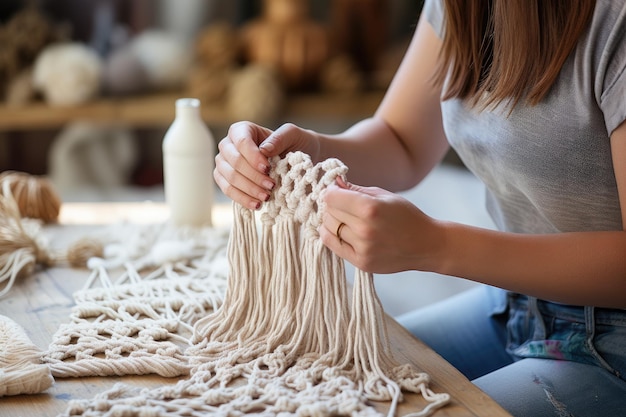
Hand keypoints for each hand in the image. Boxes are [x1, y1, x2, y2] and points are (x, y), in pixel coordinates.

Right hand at [214, 121, 318, 209]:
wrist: (296, 160)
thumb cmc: (294, 144)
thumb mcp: (292, 135)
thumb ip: (279, 138)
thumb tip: (263, 150)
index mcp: (241, 130)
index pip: (242, 142)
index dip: (253, 157)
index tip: (268, 169)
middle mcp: (228, 145)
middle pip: (234, 161)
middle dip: (253, 176)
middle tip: (271, 186)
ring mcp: (224, 163)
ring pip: (230, 178)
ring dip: (249, 189)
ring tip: (266, 197)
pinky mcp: (225, 180)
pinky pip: (228, 191)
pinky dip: (242, 199)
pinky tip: (257, 205)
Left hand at [320, 178, 445, 273]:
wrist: (426, 245)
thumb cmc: (407, 216)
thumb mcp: (385, 196)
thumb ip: (356, 190)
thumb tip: (333, 184)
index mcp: (370, 208)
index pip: (331, 198)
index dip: (331, 192)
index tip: (336, 191)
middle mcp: (364, 230)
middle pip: (329, 213)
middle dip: (332, 206)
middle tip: (342, 205)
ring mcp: (362, 248)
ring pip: (328, 229)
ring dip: (332, 221)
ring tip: (345, 218)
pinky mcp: (361, 263)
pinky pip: (333, 246)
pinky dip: (332, 236)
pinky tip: (342, 230)